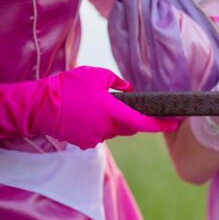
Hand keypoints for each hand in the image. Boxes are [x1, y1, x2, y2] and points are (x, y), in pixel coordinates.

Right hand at [0, 66, 176, 148]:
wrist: (40, 106)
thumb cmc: (69, 87)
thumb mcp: (95, 75)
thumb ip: (116, 82)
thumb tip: (129, 89)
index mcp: (114, 112)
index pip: (144, 123)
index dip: (162, 125)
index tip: (175, 124)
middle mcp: (108, 128)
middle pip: (129, 127)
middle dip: (130, 118)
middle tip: (120, 105)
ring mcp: (97, 138)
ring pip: (113, 131)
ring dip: (111, 122)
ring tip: (94, 106)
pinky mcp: (86, 143)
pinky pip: (99, 135)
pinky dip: (97, 127)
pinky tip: (84, 116)